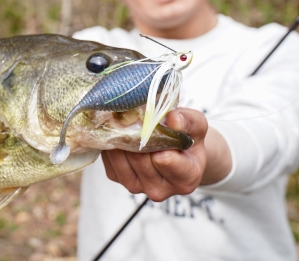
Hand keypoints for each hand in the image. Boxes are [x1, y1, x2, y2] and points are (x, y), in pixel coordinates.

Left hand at [101, 108, 226, 200]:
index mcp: (186, 179)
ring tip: (128, 122)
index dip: (156, 139)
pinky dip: (111, 142)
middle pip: (139, 157)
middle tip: (135, 115)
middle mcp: (160, 190)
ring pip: (120, 157)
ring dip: (121, 137)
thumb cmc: (186, 139)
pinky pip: (108, 158)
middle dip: (136, 134)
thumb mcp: (196, 126)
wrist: (175, 153)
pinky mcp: (117, 179)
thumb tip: (172, 118)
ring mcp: (136, 187)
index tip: (153, 122)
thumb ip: (189, 121)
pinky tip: (120, 134)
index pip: (164, 160)